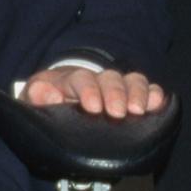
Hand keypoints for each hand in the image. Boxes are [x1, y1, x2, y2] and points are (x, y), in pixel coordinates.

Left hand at [22, 66, 166, 117]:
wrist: (57, 106)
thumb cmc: (45, 106)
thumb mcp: (33, 102)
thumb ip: (37, 97)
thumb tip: (49, 94)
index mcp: (69, 80)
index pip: (81, 79)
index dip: (88, 91)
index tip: (93, 107)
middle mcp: (97, 79)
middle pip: (110, 78)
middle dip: (116, 94)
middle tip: (119, 112)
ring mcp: (117, 88)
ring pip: (133, 80)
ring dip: (138, 93)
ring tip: (139, 111)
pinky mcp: (132, 99)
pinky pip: (149, 91)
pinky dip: (155, 96)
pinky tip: (157, 106)